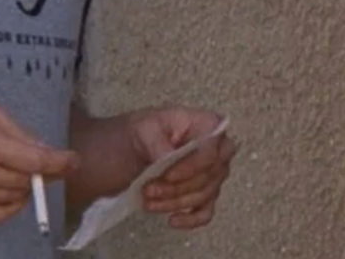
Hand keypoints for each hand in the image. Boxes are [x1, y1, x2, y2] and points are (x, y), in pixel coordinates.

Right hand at [0, 97, 78, 222]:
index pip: (30, 160)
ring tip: (22, 168)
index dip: (58, 163)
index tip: (74, 161)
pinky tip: (12, 189)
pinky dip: (12, 204)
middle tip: (45, 161)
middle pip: (25, 181)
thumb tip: (45, 150)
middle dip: (42, 172)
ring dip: (27, 186)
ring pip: (14, 199)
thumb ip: (16, 130)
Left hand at [131, 107, 235, 229]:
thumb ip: (158, 142)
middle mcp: (215, 149)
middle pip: (210, 174)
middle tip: (150, 189)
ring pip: (205, 194)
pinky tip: (172, 220)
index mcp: (203, 124)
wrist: (129, 149)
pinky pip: (206, 211)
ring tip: (149, 201)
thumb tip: (167, 159)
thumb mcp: (143, 129)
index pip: (214, 146)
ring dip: (176, 202)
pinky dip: (191, 219)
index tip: (168, 175)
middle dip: (178, 187)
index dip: (193, 164)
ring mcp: (212, 173)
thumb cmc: (141, 132)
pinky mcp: (203, 194)